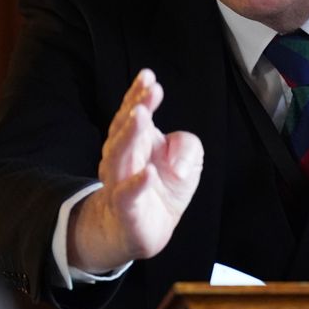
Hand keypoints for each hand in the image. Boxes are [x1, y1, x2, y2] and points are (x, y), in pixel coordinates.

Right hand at [68, 69, 203, 272]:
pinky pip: (127, 195)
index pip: (134, 112)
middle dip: (136, 108)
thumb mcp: (187, 162)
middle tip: (149, 91)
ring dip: (130, 136)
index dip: (138, 94)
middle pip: (125, 129)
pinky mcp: (126, 210)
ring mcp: (120, 183)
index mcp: (137, 140)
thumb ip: (189, 147)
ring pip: (119, 157)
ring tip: (142, 117)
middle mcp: (123, 157)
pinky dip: (137, 184)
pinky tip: (148, 172)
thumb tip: (179, 152)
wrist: (142, 232)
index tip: (148, 76)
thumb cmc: (163, 188)